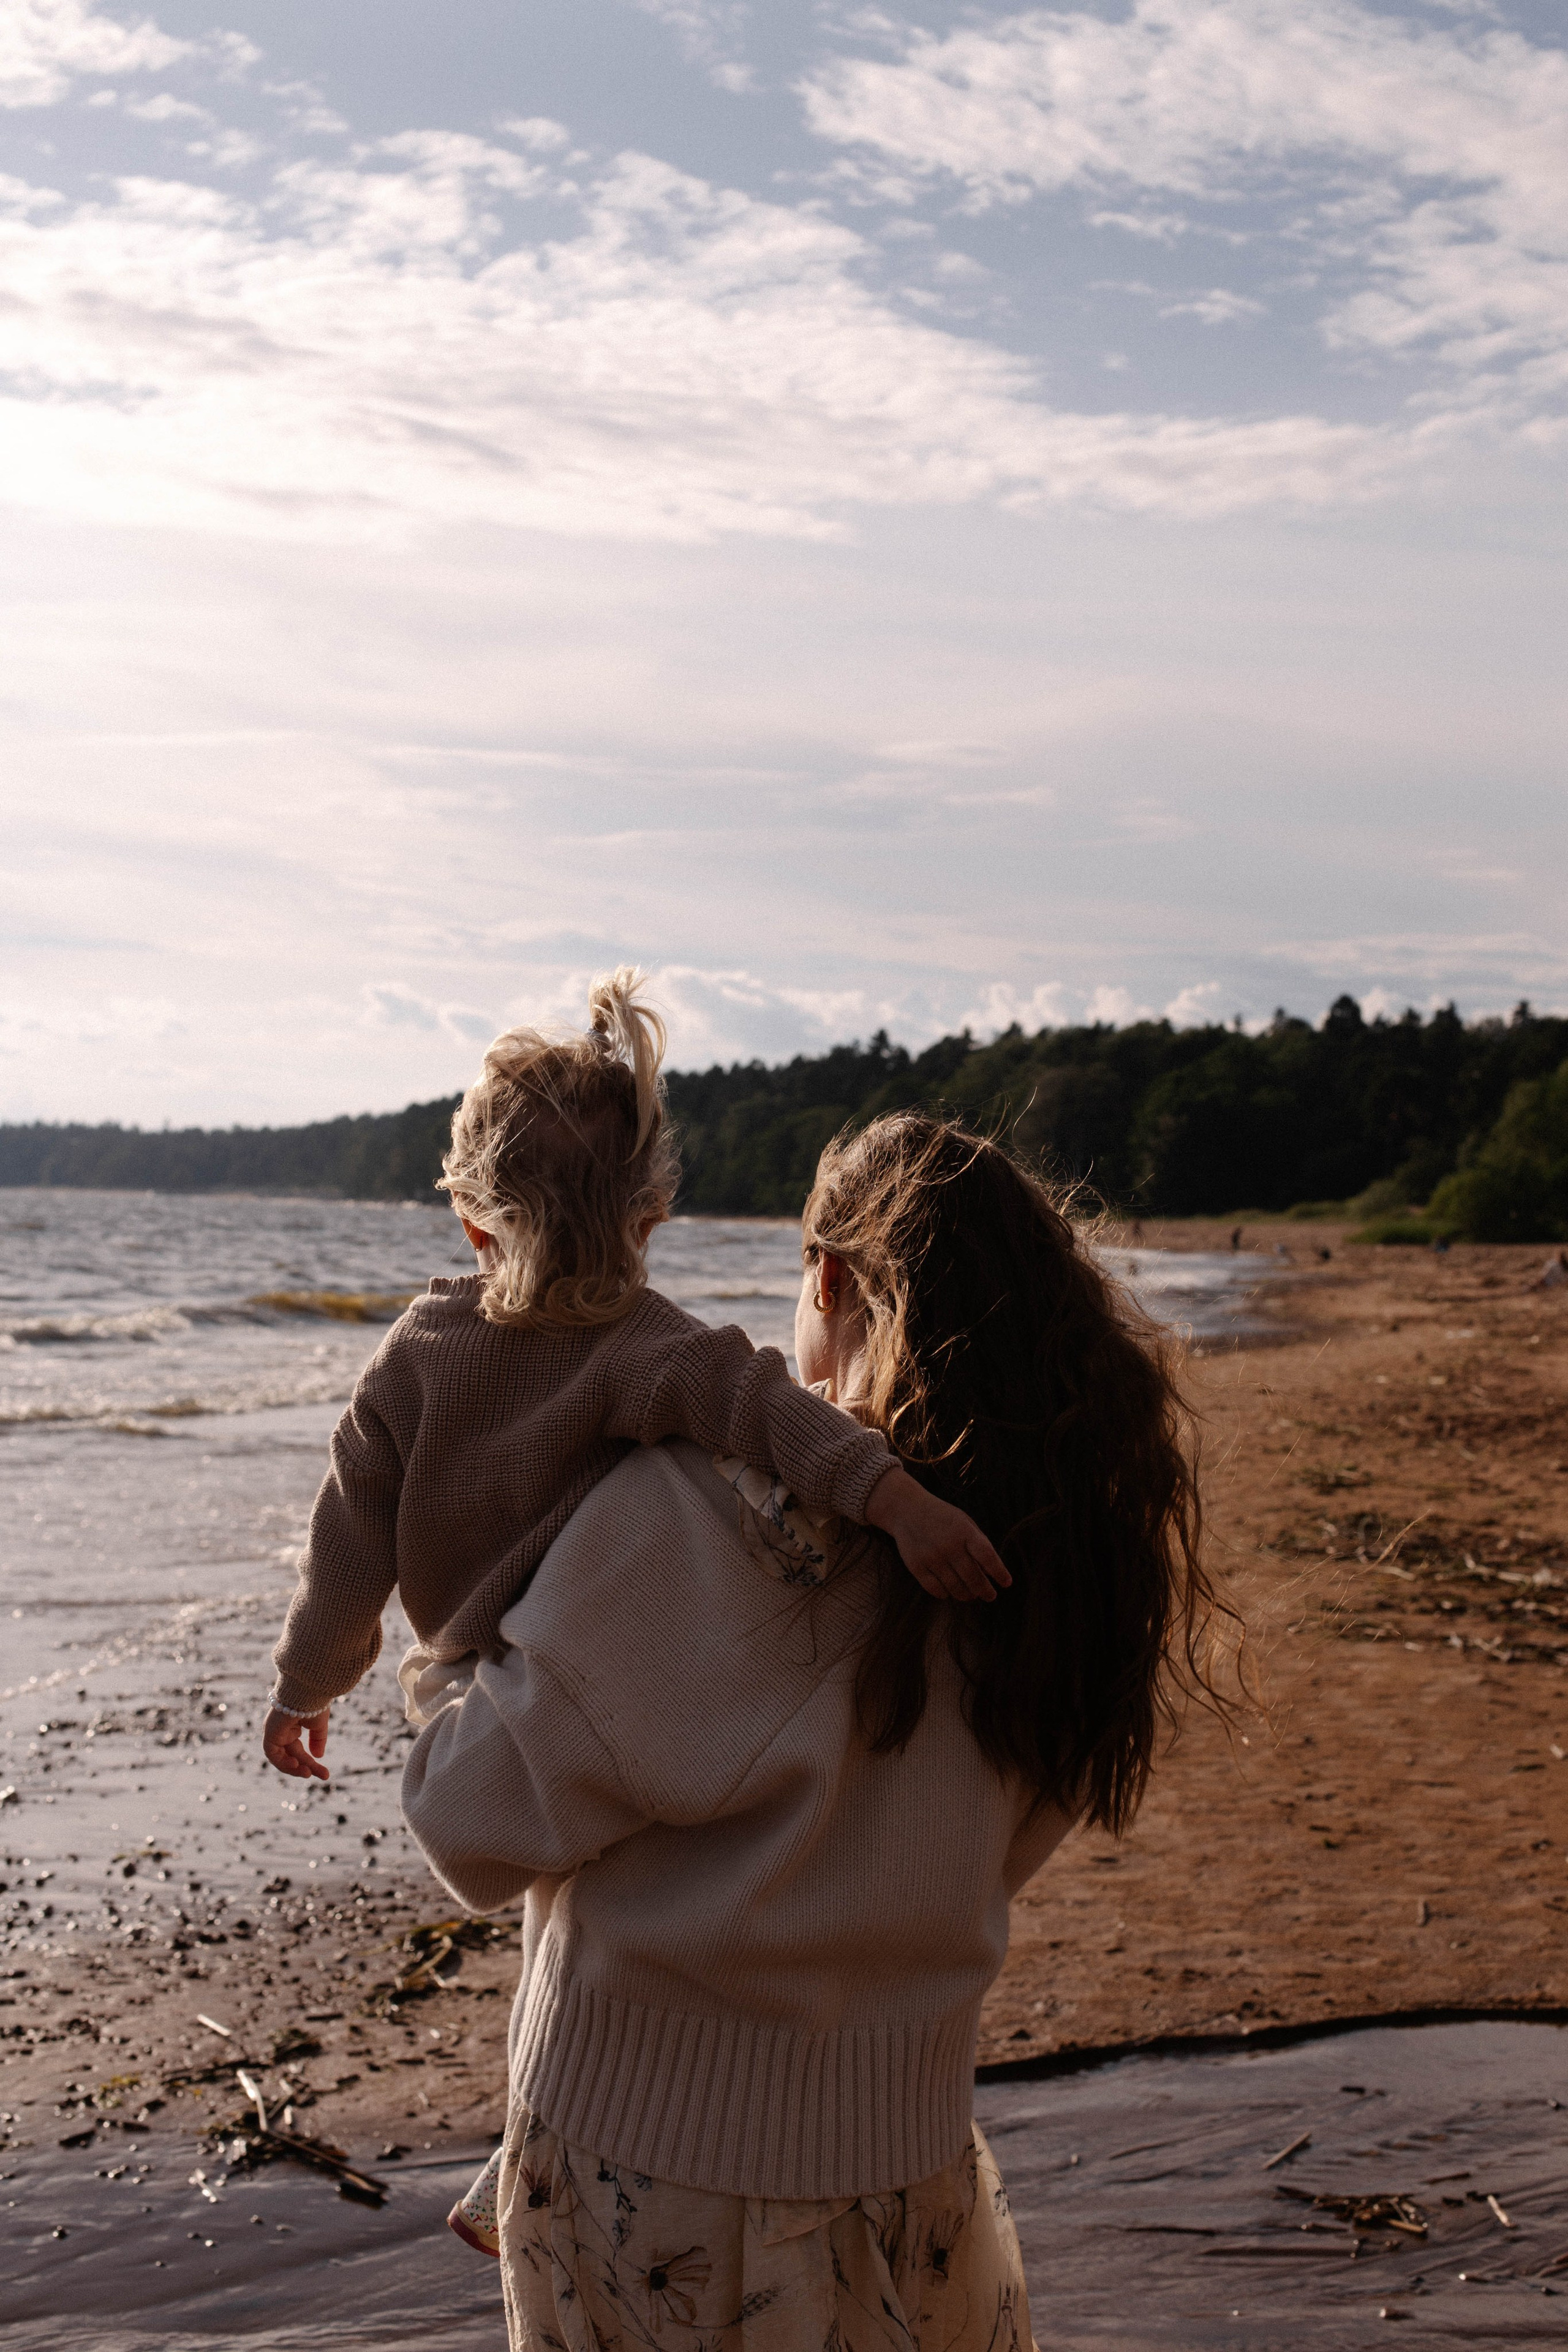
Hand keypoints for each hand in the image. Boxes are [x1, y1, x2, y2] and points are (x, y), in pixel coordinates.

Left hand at [263, 1704, 330, 1780]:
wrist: (307, 1689)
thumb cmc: (314, 1701)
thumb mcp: (318, 1724)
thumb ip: (318, 1740)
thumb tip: (318, 1756)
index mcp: (291, 1726)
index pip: (299, 1750)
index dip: (311, 1762)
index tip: (325, 1773)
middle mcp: (280, 1731)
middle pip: (293, 1756)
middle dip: (307, 1767)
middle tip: (325, 1776)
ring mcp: (273, 1732)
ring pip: (282, 1758)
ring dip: (295, 1768)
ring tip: (309, 1774)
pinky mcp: (269, 1733)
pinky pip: (273, 1755)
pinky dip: (283, 1762)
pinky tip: (297, 1765)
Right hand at [864, 1465, 1011, 1602]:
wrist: (907, 1509)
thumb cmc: (942, 1517)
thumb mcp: (964, 1522)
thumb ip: (979, 1543)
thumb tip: (992, 1572)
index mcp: (964, 1532)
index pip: (987, 1557)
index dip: (999, 1572)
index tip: (1006, 1583)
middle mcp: (949, 1545)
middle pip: (973, 1577)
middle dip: (985, 1590)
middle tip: (990, 1596)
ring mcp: (931, 1557)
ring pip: (955, 1587)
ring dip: (966, 1595)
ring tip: (971, 1595)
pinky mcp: (916, 1566)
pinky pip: (935, 1589)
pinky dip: (945, 1594)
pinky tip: (949, 1592)